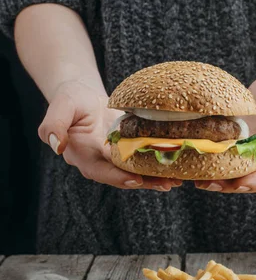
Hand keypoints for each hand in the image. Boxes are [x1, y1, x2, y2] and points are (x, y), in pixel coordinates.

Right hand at [38, 81, 180, 190]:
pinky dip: (158, 166)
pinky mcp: (127, 153)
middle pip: (123, 177)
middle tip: (166, 183)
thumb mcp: (61, 106)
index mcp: (82, 155)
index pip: (100, 170)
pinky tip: (177, 168)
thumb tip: (55, 146)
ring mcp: (114, 160)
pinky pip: (142, 162)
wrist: (83, 96)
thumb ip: (53, 125)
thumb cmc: (71, 99)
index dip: (117, 176)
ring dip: (156, 178)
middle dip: (145, 182)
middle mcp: (100, 163)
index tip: (135, 180)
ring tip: (177, 180)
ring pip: (136, 173)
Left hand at [195, 64, 255, 192]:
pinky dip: (212, 162)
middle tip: (210, 185)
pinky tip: (193, 163)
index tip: (241, 183)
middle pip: (253, 177)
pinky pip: (227, 156)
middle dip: (232, 184)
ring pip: (237, 171)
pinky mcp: (241, 141)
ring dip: (219, 178)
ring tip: (198, 181)